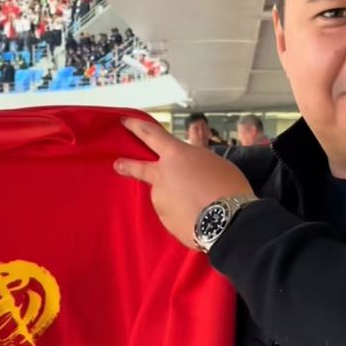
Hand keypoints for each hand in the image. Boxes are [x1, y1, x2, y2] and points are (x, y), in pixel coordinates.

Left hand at [114, 117, 255, 247]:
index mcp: (175, 155)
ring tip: (200, 204)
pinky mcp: (165, 221)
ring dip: (175, 197)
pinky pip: (173, 214)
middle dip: (126, 165)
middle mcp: (161, 175)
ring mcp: (161, 199)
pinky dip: (182, 214)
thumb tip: (190, 161)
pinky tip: (198, 217)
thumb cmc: (227, 186)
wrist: (227, 223)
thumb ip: (197, 158)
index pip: (150, 134)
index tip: (125, 121)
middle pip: (139, 167)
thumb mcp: (215, 162)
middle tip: (118, 164)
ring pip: (165, 195)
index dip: (136, 126)